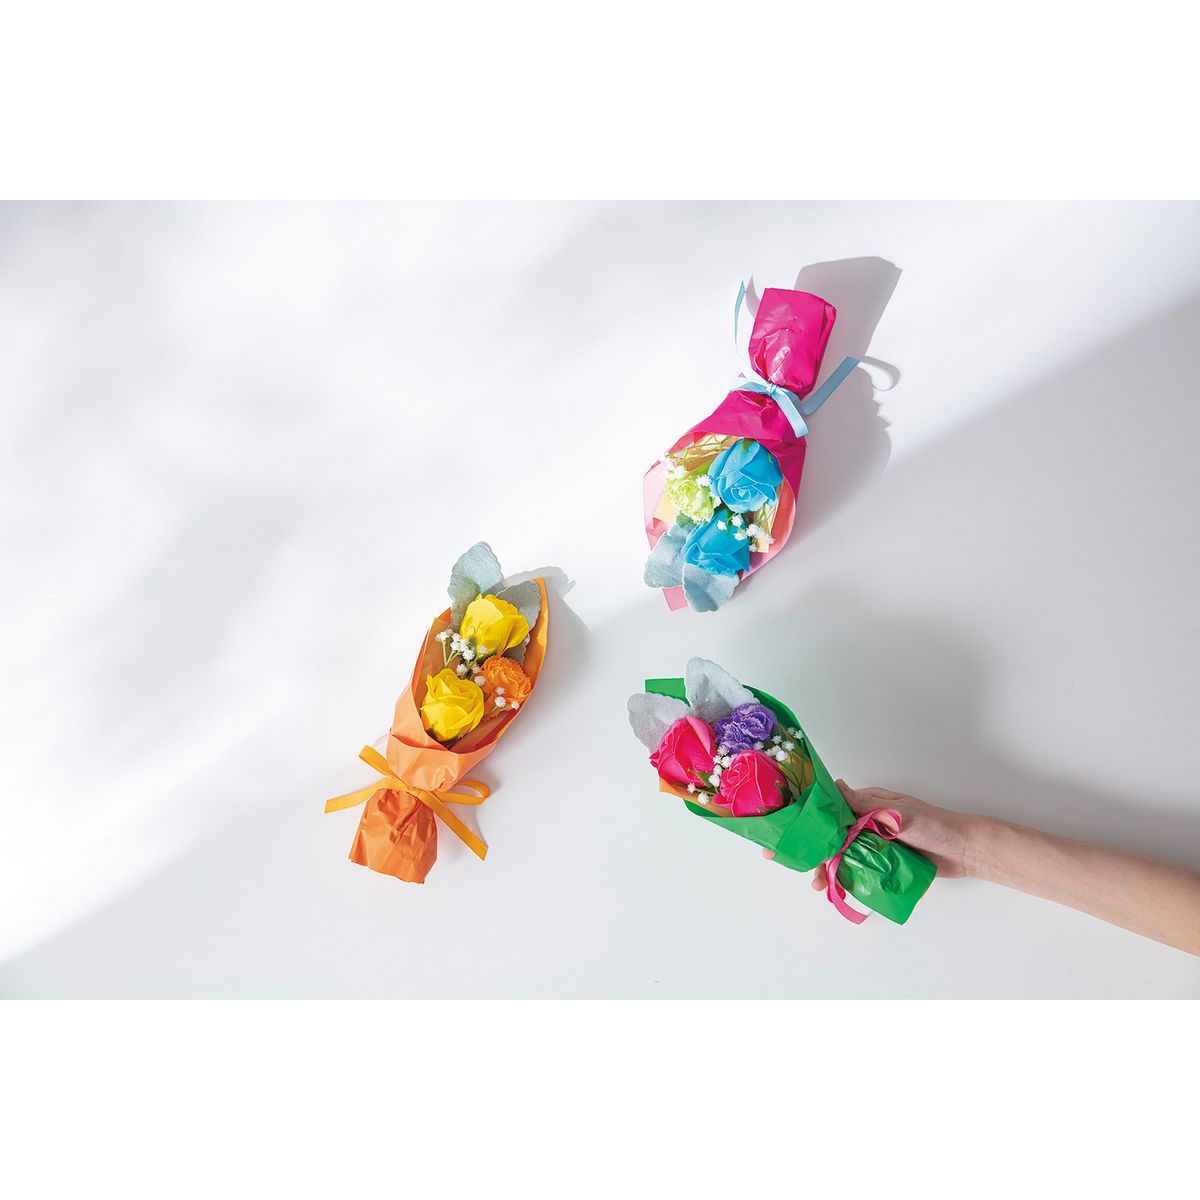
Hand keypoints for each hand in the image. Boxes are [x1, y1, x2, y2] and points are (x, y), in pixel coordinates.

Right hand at [764, 779, 978, 890]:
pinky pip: (857, 868)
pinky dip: (843, 876)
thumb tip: (837, 786)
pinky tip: (833, 887)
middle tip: (782, 859)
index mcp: (868, 803)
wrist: (966, 851)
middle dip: (808, 846)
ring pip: (840, 853)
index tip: (783, 825)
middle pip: (830, 834)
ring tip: (816, 883)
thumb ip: (866, 804)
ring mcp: (874, 842)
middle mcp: (867, 821)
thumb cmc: (936, 825)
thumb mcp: (898, 813)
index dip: (806, 816)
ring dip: (825, 866)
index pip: (831, 807)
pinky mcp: (883, 862)